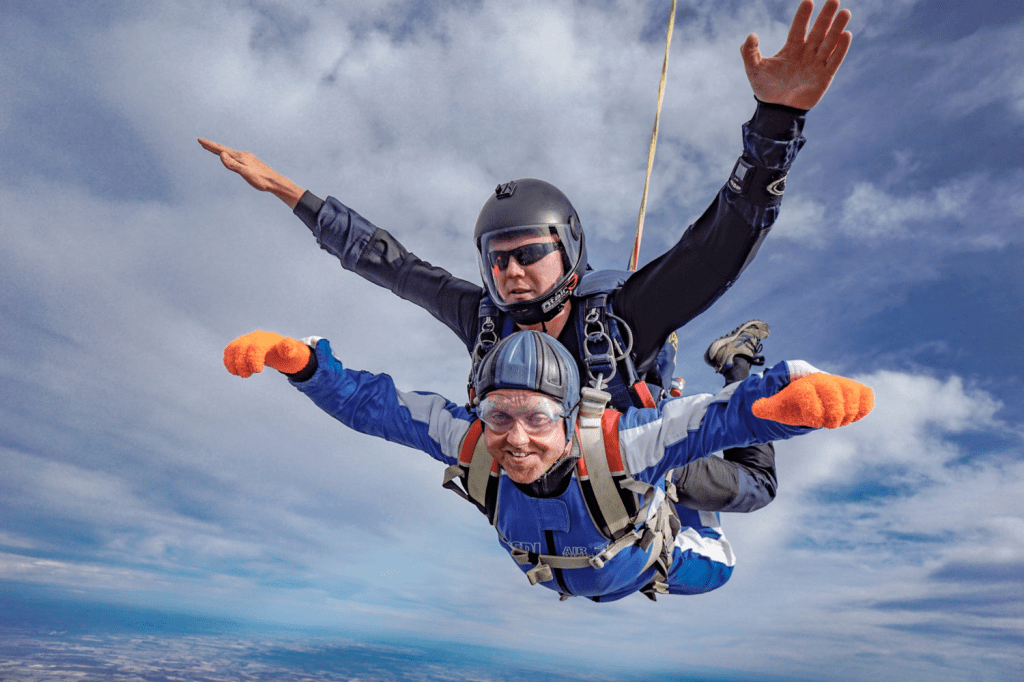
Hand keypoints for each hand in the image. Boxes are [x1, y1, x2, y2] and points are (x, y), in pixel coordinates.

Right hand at [198, 138, 304, 208]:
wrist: (275, 182)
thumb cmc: (261, 180)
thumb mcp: (245, 173)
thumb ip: (233, 164)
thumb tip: (221, 154)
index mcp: (240, 157)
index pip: (221, 149)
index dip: (210, 145)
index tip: (199, 140)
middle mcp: (243, 155)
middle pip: (225, 149)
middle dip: (212, 146)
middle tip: (201, 142)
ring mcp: (247, 158)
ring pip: (230, 152)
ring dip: (220, 150)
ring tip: (212, 148)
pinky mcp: (251, 162)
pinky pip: (235, 156)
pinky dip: (228, 154)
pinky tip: (230, 156)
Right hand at [224, 330, 310, 377]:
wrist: (283, 352)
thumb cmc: (289, 355)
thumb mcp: (294, 353)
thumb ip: (290, 348)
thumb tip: (286, 344)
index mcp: (267, 339)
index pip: (256, 347)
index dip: (254, 359)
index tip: (258, 371)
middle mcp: (255, 337)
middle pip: (241, 347)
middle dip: (241, 363)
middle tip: (246, 376)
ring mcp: (246, 341)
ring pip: (233, 348)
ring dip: (232, 363)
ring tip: (239, 374)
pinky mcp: (241, 346)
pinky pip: (229, 350)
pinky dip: (228, 361)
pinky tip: (233, 371)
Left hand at [742, 0, 852, 109]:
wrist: (777, 111)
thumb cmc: (766, 89)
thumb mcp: (754, 70)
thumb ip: (749, 52)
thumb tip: (752, 35)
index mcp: (791, 49)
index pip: (798, 28)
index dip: (803, 16)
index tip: (808, 1)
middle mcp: (806, 53)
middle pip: (817, 32)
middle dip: (825, 17)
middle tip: (833, 0)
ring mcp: (816, 64)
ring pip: (828, 43)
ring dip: (837, 28)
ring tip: (845, 12)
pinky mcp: (825, 77)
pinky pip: (834, 60)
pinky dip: (840, 49)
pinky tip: (846, 35)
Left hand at [752, 372, 872, 428]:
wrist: (802, 395)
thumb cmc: (788, 403)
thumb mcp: (773, 406)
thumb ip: (765, 407)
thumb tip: (757, 408)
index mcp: (802, 383)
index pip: (811, 392)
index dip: (815, 411)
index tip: (815, 422)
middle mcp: (821, 380)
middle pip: (834, 389)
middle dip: (834, 411)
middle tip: (829, 424)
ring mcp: (838, 384)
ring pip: (851, 391)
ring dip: (849, 411)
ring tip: (840, 421)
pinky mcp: (851, 391)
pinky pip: (865, 394)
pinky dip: (864, 405)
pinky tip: (855, 416)